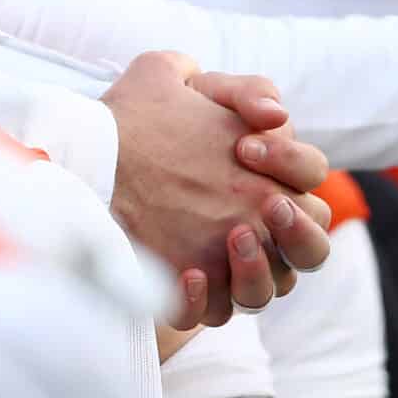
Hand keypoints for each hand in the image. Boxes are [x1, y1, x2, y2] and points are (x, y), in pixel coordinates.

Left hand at [101, 52, 333, 325]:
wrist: (83, 158)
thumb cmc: (140, 120)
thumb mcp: (176, 83)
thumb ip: (238, 88)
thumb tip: (275, 113)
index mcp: (268, 179)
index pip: (310, 177)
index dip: (291, 162)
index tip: (245, 145)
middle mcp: (257, 229)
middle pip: (313, 249)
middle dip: (300, 228)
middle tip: (269, 204)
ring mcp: (226, 267)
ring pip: (268, 291)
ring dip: (260, 268)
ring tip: (234, 237)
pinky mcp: (187, 293)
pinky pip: (210, 314)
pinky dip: (203, 301)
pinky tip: (185, 273)